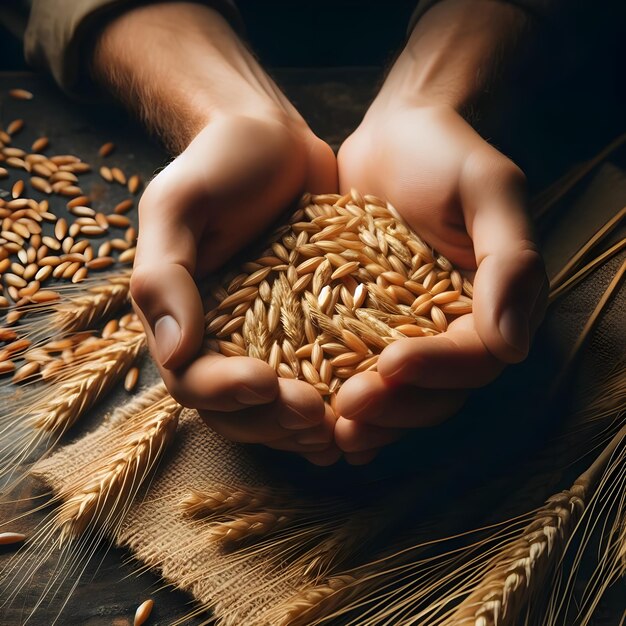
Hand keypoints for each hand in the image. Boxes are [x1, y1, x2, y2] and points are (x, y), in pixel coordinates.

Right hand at [92, 3, 340, 463]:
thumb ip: (164, 276)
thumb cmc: (219, 163)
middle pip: (239, 411)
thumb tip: (171, 354)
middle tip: (315, 413)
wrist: (272, 139)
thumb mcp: (178, 205)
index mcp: (183, 320)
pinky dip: (339, 402)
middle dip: (274, 421)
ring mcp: (271, 337)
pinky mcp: (312, 327)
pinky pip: (321, 377)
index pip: (194, 380)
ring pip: (279, 408)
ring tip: (343, 426)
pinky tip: (367, 407)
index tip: (266, 382)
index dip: (226, 394)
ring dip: (307, 427)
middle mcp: (224, 339)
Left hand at [334, 102, 546, 461]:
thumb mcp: (488, 188)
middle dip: (396, 406)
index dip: (436, 369)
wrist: (394, 135)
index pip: (473, 357)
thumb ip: (510, 259)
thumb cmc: (445, 153)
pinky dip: (341, 400)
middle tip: (349, 409)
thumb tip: (513, 345)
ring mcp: (406, 331)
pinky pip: (358, 371)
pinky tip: (317, 418)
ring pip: (398, 395)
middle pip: (435, 391)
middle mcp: (451, 328)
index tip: (392, 364)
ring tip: (332, 429)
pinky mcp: (365, 324)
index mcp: (490, 305)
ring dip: (369, 418)